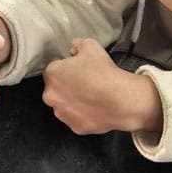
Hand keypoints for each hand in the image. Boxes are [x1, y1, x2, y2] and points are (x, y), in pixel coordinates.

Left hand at [42, 38, 162, 134]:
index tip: (78, 67)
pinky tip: (95, 108)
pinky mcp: (75, 128)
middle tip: (84, 81)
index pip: (54, 66)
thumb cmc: (103, 71)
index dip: (66, 65)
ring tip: (90, 96)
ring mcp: (62, 114)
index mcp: (52, 74)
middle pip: (55, 87)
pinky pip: (76, 118)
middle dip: (65, 83)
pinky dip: (83, 114)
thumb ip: (77, 44)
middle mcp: (51, 96)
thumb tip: (73, 49)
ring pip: (63, 104)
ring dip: (72, 100)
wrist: (120, 100)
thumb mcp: (90, 46)